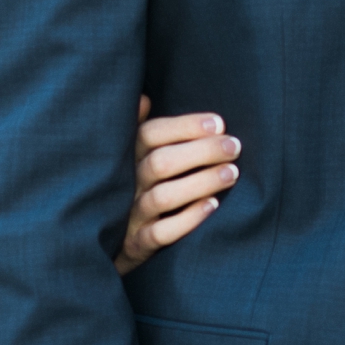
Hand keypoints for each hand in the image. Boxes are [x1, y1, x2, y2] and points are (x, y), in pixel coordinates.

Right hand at [114, 96, 239, 273]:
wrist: (110, 244)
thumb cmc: (134, 190)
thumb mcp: (133, 160)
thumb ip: (139, 129)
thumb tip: (142, 99)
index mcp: (127, 157)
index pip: (150, 133)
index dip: (184, 126)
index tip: (218, 123)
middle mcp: (127, 184)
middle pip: (160, 162)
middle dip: (201, 152)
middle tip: (234, 146)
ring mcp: (131, 215)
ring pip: (162, 197)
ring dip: (200, 183)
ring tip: (231, 173)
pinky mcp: (136, 245)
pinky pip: (160, 234)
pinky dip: (187, 220)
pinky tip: (213, 206)